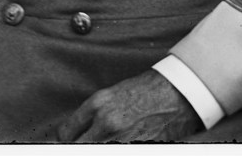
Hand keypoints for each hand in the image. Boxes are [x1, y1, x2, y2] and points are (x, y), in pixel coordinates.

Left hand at [56, 69, 202, 142]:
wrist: (177, 92)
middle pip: (77, 147)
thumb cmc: (146, 91)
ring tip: (105, 141)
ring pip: (93, 150)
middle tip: (82, 145)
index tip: (68, 144)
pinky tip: (118, 144)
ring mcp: (121, 138)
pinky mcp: (137, 146)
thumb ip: (94, 114)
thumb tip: (77, 132)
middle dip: (78, 147)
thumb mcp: (113, 95)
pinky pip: (116, 152)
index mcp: (98, 104)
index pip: (66, 133)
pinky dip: (115, 149)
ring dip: (94, 147)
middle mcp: (106, 122)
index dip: (65, 142)